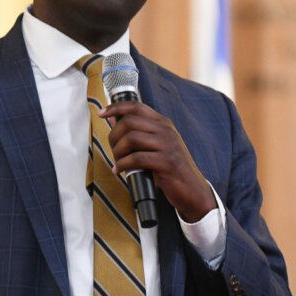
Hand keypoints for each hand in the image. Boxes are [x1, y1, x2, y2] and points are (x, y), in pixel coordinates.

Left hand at [100, 102, 216, 221]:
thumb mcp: (159, 146)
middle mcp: (166, 130)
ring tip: (118, 162)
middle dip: (114, 136)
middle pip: (130, 122)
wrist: (193, 189)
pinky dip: (123, 164)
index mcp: (163, 123)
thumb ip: (141, 134)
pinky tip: (120, 170)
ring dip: (118, 151)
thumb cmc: (171, 169)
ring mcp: (168, 145)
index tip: (102, 113)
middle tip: (113, 149)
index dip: (116, 107)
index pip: (137, 107)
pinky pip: (137, 158)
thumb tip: (114, 123)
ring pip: (131, 138)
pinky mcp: (167, 162)